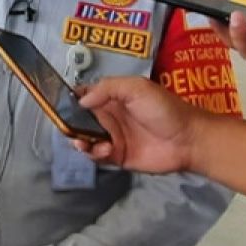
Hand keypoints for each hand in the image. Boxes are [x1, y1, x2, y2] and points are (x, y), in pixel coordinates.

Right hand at [73, 77, 208, 173]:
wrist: (187, 139)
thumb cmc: (164, 109)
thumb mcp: (136, 88)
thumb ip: (107, 88)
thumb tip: (80, 100)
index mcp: (112, 97)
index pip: (84, 96)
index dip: (70, 99)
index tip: (58, 104)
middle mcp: (109, 116)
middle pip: (79, 119)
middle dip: (70, 123)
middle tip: (69, 127)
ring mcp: (112, 137)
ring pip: (84, 139)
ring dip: (80, 140)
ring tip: (84, 141)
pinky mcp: (117, 156)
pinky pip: (96, 156)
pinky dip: (94, 154)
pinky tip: (105, 150)